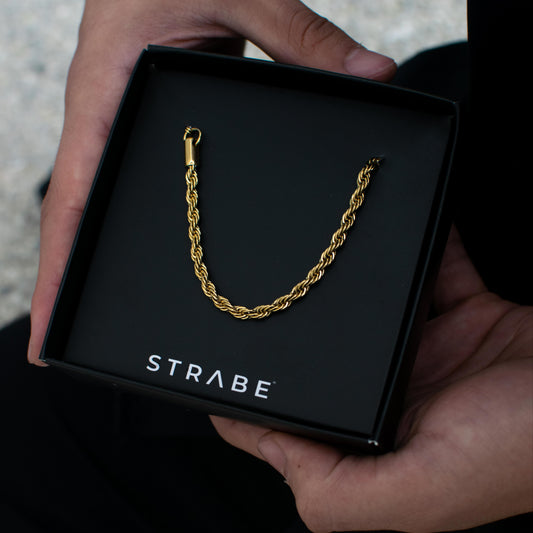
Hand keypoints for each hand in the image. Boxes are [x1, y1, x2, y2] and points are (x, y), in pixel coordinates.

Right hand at [27, 0, 394, 364]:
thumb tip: (373, 77)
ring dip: (103, 257)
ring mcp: (122, 128)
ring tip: (116, 314)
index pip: (76, 200)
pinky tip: (155, 248)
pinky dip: (137, 222)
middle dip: (75, 283)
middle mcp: (107, 124)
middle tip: (78, 345)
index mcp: (106, 98)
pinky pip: (137, 184)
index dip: (60, 272)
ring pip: (110, 205)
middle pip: (85, 218)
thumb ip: (300, 36)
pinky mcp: (145, 126)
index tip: (51, 331)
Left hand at [212, 226, 532, 531]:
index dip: (249, 410)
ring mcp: (427, 356)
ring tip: (307, 259)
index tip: (210, 374)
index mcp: (381, 451)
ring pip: (367, 318)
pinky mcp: (458, 316)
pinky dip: (415, 251)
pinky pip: (425, 274)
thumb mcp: (422, 493)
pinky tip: (385, 229)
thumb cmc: (522, 450)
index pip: (295, 435)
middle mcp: (396, 405)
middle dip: (292, 339)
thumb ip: (337, 493)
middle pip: (326, 369)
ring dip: (341, 291)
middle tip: (251, 301)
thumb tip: (271, 448)